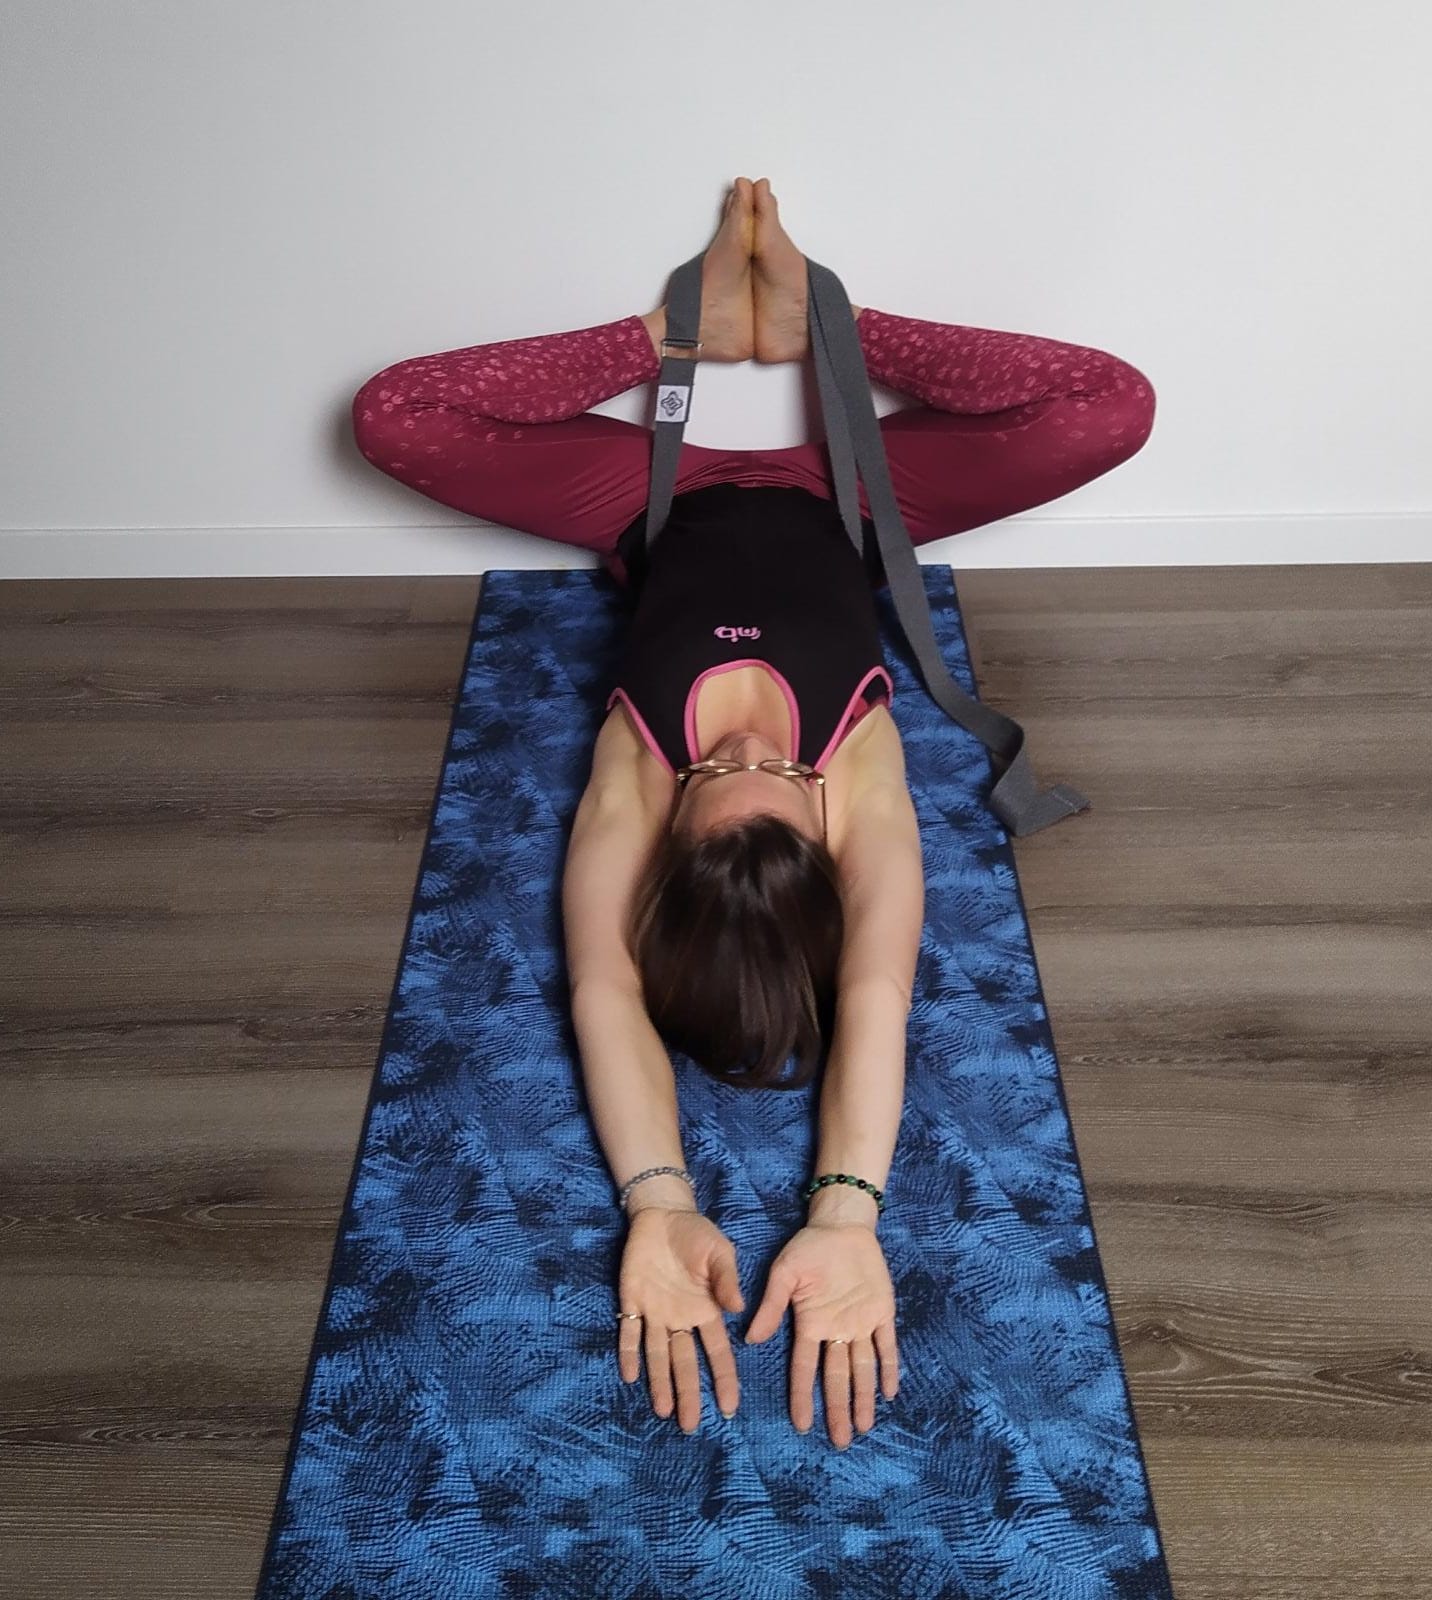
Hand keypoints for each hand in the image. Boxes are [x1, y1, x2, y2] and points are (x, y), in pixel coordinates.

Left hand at [617, 1208, 744, 1431]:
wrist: (662, 1214)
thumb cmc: (696, 1234)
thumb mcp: (719, 1251)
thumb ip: (726, 1278)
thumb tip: (737, 1308)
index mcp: (707, 1310)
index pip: (717, 1352)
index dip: (724, 1379)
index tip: (729, 1408)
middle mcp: (681, 1319)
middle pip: (685, 1363)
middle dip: (688, 1394)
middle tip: (690, 1426)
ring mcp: (655, 1312)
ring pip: (658, 1355)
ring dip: (659, 1383)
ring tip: (663, 1411)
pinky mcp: (632, 1301)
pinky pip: (630, 1332)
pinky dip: (629, 1353)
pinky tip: (631, 1376)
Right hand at [743, 1221, 899, 1447]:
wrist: (841, 1224)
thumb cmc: (809, 1247)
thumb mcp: (784, 1274)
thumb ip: (771, 1306)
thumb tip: (750, 1340)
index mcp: (809, 1324)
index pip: (804, 1369)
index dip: (803, 1397)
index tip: (802, 1425)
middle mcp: (835, 1331)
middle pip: (836, 1377)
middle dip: (838, 1409)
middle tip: (841, 1441)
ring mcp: (860, 1322)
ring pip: (861, 1368)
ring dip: (863, 1397)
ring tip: (864, 1426)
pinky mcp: (882, 1311)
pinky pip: (886, 1344)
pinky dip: (888, 1367)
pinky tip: (888, 1391)